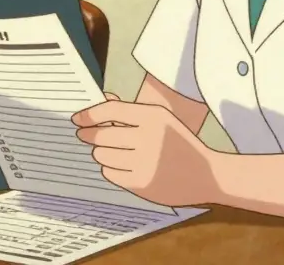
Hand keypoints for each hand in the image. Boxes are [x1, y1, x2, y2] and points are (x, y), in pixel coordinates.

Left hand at [72, 94, 215, 207]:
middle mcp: (148, 137)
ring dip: (100, 153)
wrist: (207, 175)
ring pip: (102, 155)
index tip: (77, 119)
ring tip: (107, 151)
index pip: (110, 110)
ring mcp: (145, 162)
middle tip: (84, 135)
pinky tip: (118, 165)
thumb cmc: (180, 143)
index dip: (88, 114)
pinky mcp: (142, 183)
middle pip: (102, 135)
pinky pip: (109, 173)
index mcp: (153, 116)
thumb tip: (102, 99)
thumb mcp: (162, 119)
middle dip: (89, 135)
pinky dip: (109, 169)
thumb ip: (130, 110)